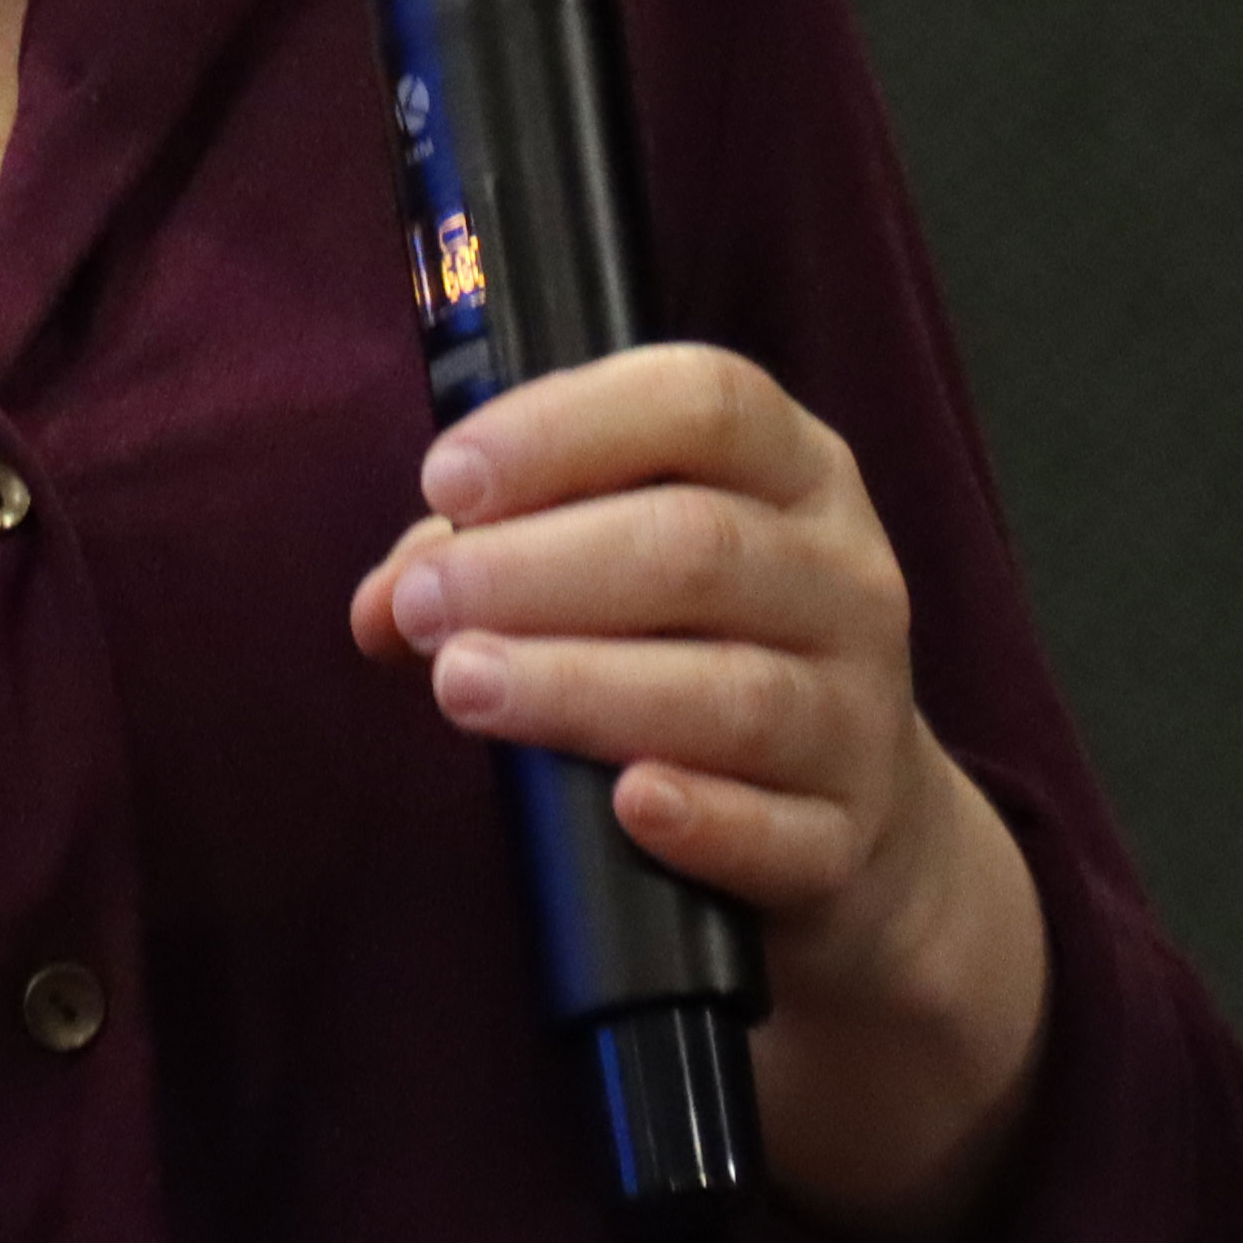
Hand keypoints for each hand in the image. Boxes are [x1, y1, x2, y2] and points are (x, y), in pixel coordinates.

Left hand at [344, 340, 1054, 1242]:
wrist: (861, 822)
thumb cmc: (707, 653)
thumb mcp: (630, 571)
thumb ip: (499, 558)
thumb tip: (380, 605)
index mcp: (793, 473)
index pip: (703, 403)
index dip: (565, 427)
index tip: (448, 478)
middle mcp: (843, 578)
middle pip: (698, 547)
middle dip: (537, 570)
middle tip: (424, 604)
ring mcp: (858, 713)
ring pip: (732, 690)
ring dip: (581, 685)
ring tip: (463, 685)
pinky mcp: (848, 838)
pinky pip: (780, 831)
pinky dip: (701, 819)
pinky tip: (623, 802)